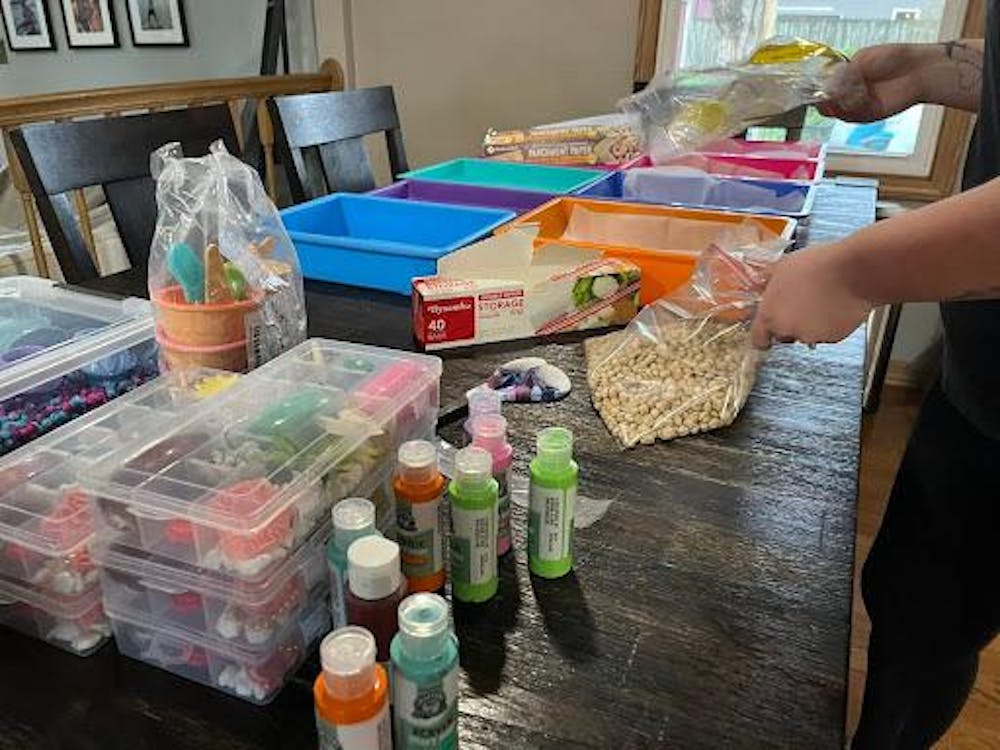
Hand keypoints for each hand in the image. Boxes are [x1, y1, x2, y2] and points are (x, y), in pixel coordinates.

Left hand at [750, 244, 872, 348]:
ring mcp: (811, 336)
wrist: (853, 270)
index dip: (763, 335)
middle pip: (782, 335)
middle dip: (788, 324)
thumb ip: (767, 279)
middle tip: (800, 304)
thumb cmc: (818, 265)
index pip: (758, 339)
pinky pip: (827, 334)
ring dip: (810, 324)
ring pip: (806, 335)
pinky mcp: (833, 338)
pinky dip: (829, 325)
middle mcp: (787, 329)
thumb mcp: (782, 265)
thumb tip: (761, 281)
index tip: (766, 333)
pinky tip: (834, 306)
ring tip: (820, 301)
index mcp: (770, 314)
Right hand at [820, 44, 928, 122]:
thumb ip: (844, 73)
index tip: (813, 87)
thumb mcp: (863, 59)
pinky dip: (850, 109)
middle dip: (823, 99)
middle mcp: (849, 93)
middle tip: (826, 94)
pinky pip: (850, 117)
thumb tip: (827, 86)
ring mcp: (857, 106)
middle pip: (826, 103)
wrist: (918, 70)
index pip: (823, 87)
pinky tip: (858, 98)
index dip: (817, 88)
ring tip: (846, 92)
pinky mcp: (867, 116)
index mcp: (846, 77)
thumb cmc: (894, 59)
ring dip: (837, 104)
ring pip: (836, 112)